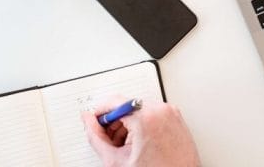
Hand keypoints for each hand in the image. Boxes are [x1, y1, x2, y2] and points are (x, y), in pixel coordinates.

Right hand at [82, 97, 199, 166]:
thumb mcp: (116, 160)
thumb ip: (96, 137)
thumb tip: (88, 121)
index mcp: (146, 117)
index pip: (114, 102)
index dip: (100, 113)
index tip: (94, 121)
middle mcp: (161, 110)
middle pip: (126, 106)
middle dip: (114, 122)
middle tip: (108, 140)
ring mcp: (171, 113)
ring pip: (139, 109)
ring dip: (127, 124)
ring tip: (125, 146)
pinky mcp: (176, 118)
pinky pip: (153, 113)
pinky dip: (142, 125)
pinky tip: (138, 143)